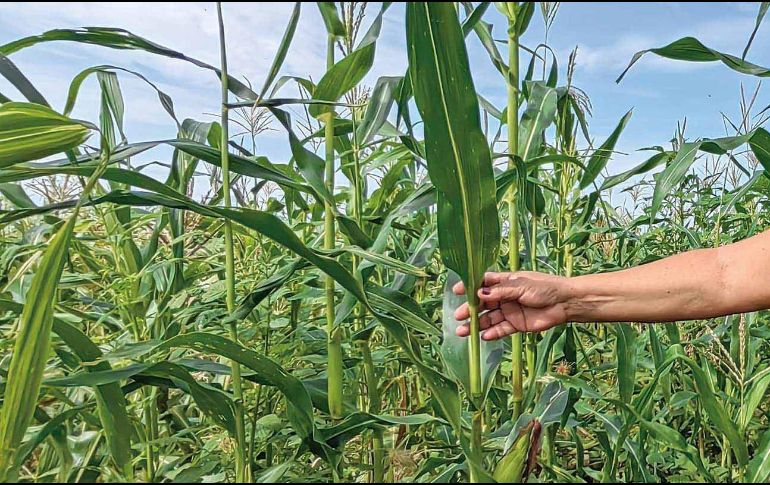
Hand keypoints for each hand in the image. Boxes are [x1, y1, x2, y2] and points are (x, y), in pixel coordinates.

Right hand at [453, 271, 572, 339]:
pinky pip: (501, 330)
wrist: (565, 303)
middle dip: (471, 309)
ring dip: (477, 325)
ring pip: (489, 319)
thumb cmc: (545, 288)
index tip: (457, 291)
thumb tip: (480, 293)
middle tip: (459, 316)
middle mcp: (505, 297)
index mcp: (505, 282)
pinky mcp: (517, 325)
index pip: (483, 283)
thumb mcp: (521, 285)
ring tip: (463, 331)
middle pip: (483, 303)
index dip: (470, 287)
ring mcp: (510, 311)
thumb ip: (501, 291)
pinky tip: (483, 336)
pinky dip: (492, 333)